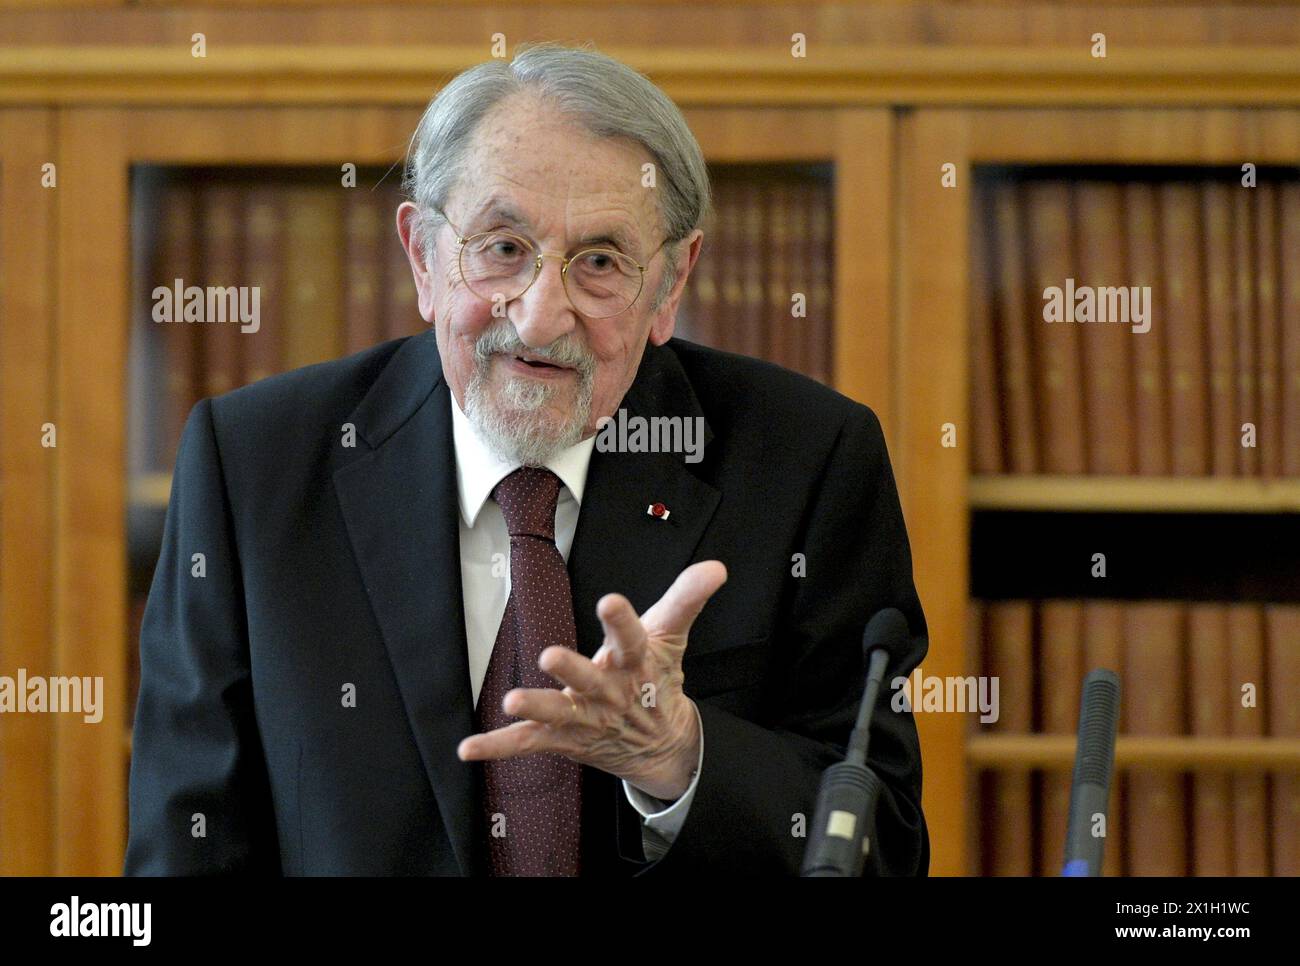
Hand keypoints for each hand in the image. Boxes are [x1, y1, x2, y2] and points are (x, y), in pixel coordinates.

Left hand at [457, 559, 727, 800]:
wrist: (661, 745)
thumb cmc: (657, 681)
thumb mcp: (671, 637)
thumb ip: (686, 598)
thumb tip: (716, 567)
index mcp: (635, 663)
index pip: (632, 638)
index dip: (622, 620)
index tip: (610, 601)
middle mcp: (609, 693)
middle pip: (590, 680)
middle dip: (571, 670)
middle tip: (550, 655)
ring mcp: (585, 719)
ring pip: (558, 713)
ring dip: (535, 707)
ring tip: (511, 700)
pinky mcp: (565, 739)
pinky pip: (528, 743)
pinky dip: (497, 746)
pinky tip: (468, 747)